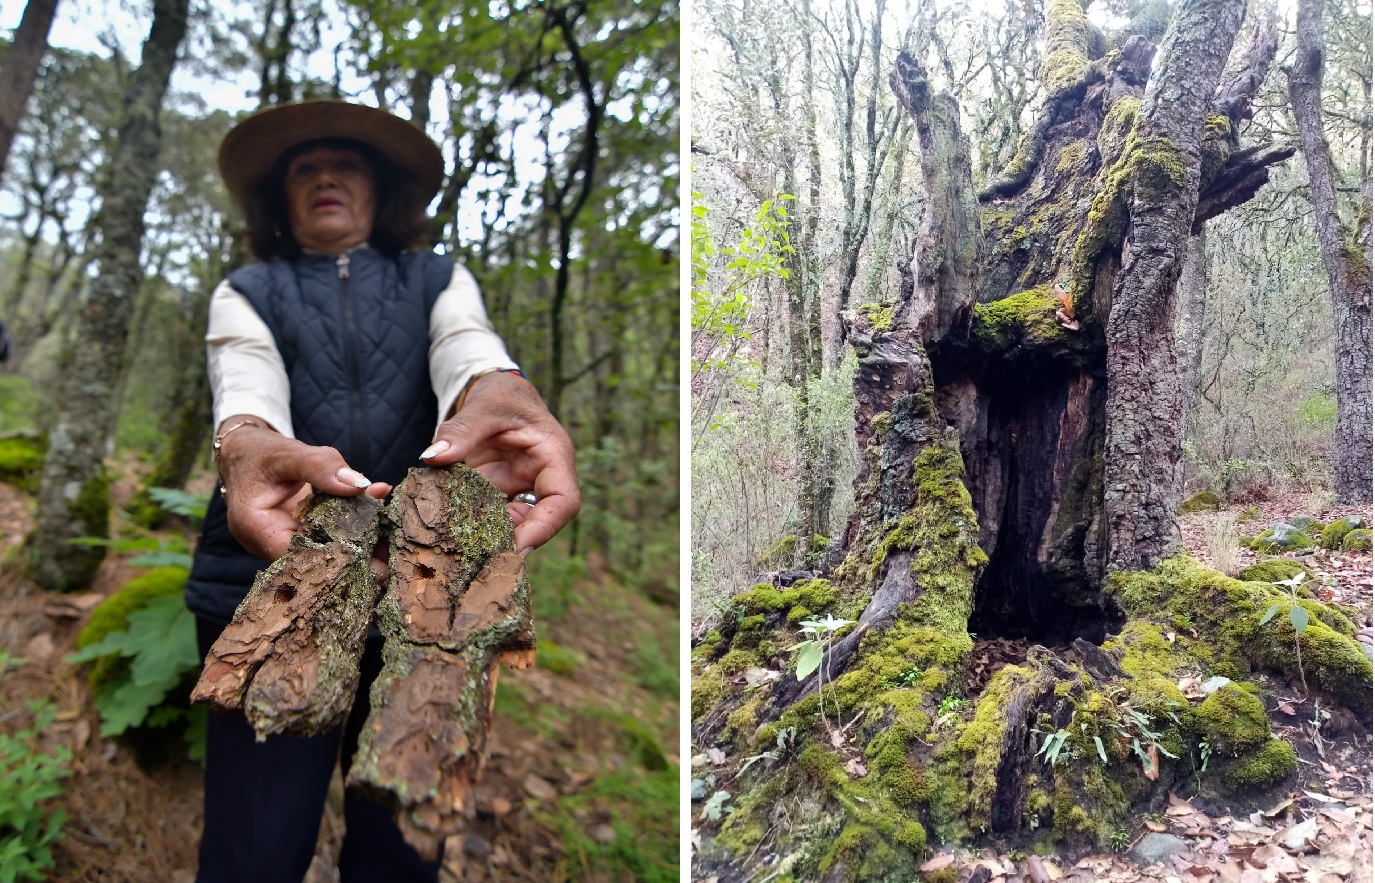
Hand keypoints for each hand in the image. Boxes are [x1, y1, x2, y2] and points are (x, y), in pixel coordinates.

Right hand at [216, 415, 389, 560]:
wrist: (246, 451)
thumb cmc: (260, 452)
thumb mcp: (288, 453)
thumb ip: (321, 467)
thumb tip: (359, 485)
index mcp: (254, 527)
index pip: (295, 555)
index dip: (332, 559)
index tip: (368, 558)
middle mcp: (267, 542)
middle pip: (313, 558)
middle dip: (352, 559)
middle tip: (390, 563)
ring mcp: (283, 539)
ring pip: (323, 548)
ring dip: (357, 546)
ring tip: (391, 548)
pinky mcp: (299, 532)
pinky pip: (327, 534)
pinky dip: (352, 527)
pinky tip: (380, 519)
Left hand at [420, 372, 579, 553]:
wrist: (494, 391)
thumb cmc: (501, 394)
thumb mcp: (484, 407)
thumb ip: (460, 431)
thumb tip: (432, 457)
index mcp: (554, 457)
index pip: (564, 501)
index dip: (545, 528)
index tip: (518, 547)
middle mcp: (540, 479)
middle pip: (538, 522)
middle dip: (512, 542)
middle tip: (480, 560)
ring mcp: (519, 489)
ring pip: (511, 524)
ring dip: (488, 537)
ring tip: (459, 552)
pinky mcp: (498, 493)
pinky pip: (488, 516)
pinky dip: (469, 525)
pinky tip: (447, 535)